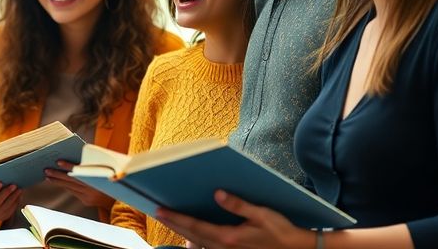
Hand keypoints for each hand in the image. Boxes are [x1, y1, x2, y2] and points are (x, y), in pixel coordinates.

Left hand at [44, 160, 114, 210]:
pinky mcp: (86, 201)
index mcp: (97, 179)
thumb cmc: (113, 180)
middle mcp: (92, 189)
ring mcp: (89, 197)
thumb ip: (93, 165)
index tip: (58, 161)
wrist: (120, 199)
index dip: (69, 166)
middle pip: (71, 181)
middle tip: (46, 170)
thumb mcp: (105, 171)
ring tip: (48, 176)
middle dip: (57, 175)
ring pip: (70, 187)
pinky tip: (58, 182)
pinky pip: (74, 192)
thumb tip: (78, 156)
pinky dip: (66, 186)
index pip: (80, 171)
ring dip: (58, 181)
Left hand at [154, 190, 313, 248]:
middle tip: (156, 212)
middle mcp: (223, 248)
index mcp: (228, 237)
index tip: (160, 210)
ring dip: (182, 231)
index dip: (175, 218)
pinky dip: (195, 238)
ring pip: (197, 243)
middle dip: (172, 223)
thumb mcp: (262, 214)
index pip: (195, 226)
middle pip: (190, 235)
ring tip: (169, 219)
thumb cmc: (281, 232)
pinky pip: (207, 247)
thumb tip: (217, 193)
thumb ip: (237, 205)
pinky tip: (191, 231)